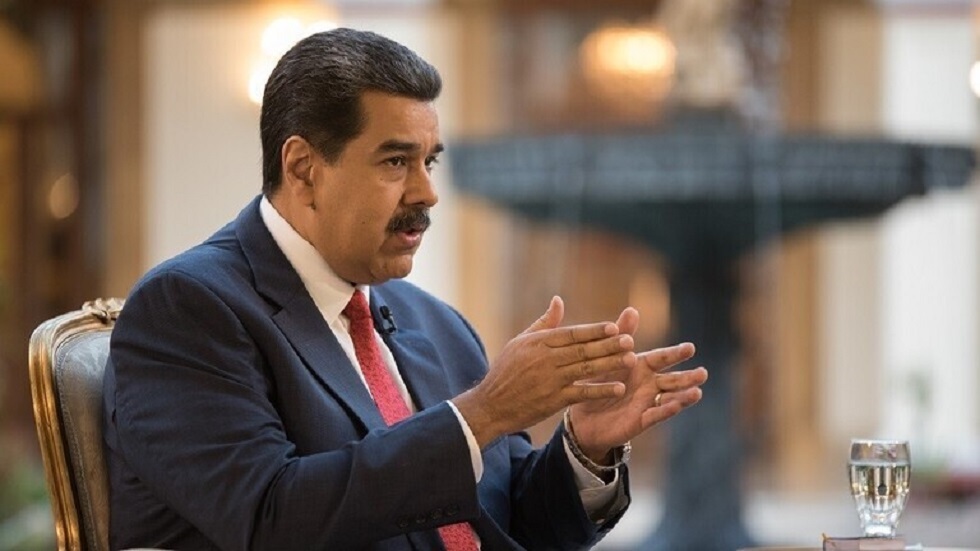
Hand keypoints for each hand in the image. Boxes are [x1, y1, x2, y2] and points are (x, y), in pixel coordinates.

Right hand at [453, 296, 636, 447]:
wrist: (491, 405)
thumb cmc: (505, 370)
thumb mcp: (520, 342)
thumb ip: (544, 323)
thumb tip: (558, 300)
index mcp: (537, 343)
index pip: (571, 334)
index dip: (593, 330)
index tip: (614, 327)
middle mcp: (545, 359)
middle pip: (582, 350)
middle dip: (607, 345)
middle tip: (630, 340)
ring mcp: (550, 380)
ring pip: (585, 369)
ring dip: (609, 364)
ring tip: (630, 359)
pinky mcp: (553, 400)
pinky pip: (581, 393)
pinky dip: (600, 390)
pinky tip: (619, 387)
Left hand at [568, 307, 707, 463]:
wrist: (581, 416)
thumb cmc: (596, 382)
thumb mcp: (606, 357)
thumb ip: (621, 335)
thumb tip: (632, 309)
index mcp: (641, 367)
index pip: (661, 358)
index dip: (675, 354)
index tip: (690, 348)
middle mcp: (649, 385)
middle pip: (672, 380)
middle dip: (687, 377)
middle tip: (703, 373)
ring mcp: (646, 403)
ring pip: (669, 399)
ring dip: (683, 396)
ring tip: (697, 392)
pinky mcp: (639, 421)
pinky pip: (654, 415)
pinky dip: (665, 411)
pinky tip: (676, 406)